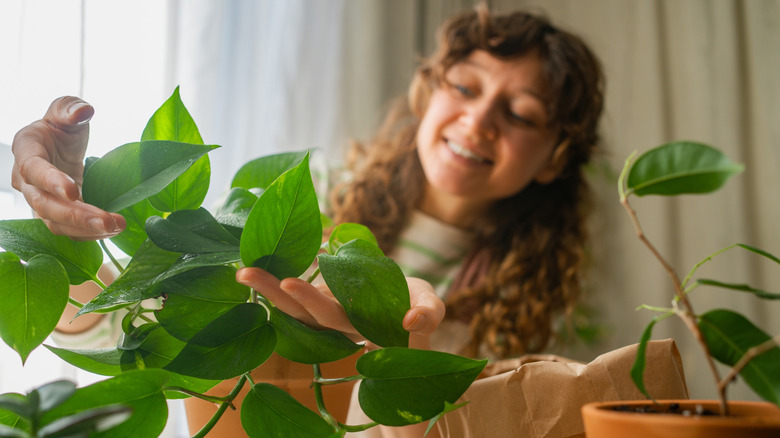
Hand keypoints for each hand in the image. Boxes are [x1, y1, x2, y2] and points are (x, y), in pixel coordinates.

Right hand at [11, 97, 124, 238]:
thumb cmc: (60, 127)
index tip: (73, 190)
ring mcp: (39, 201)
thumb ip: (70, 108)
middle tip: (108, 220)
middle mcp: (26, 181)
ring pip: (56, 223)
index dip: (51, 181)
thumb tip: (84, 110)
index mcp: (26, 150)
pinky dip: (90, 234)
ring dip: (86, 229)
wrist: (57, 147)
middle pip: (45, 205)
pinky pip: (68, 230)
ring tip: (117, 226)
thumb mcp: (65, 110)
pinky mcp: (56, 215)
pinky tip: (113, 230)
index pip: (33, 170)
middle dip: (76, 215)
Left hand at [235, 268, 444, 343]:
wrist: (406, 309)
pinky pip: (291, 293)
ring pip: (290, 305)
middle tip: (246, 273)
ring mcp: (322, 311)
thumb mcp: (430, 307)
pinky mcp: (318, 297)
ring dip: (265, 289)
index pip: (330, 316)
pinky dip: (272, 282)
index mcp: (358, 324)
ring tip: (241, 271)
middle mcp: (333, 322)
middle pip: (299, 311)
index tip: (290, 281)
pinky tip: (252, 267)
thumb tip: (413, 321)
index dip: (310, 301)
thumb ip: (429, 313)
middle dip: (274, 293)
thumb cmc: (418, 307)